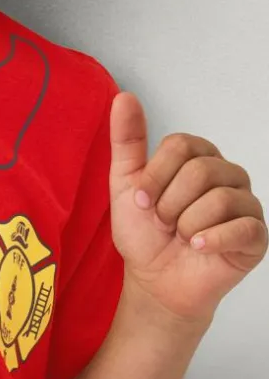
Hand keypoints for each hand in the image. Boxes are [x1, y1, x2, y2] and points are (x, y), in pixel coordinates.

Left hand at [108, 90, 266, 326]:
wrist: (155, 281)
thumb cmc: (145, 233)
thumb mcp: (126, 184)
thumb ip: (127, 141)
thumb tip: (124, 96)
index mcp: (200, 157)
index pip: (181, 146)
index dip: (155, 177)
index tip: (143, 202)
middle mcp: (228, 175)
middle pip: (200, 171)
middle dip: (170, 204)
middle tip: (164, 224)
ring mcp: (246, 204)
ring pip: (219, 198)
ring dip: (186, 224)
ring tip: (181, 237)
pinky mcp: (256, 235)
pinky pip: (242, 227)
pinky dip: (211, 239)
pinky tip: (196, 248)